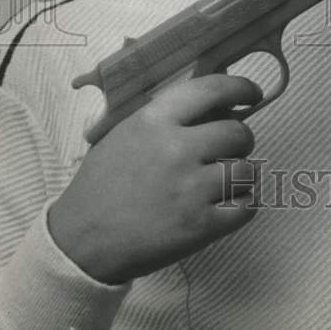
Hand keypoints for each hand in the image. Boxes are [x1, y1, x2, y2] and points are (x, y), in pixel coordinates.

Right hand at [48, 74, 261, 283]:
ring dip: (244, 174)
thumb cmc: (102, 184)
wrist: (80, 242)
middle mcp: (177, 149)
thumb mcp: (125, 133)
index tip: (251, 94)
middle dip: (241, 140)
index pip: (212, 89)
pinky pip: (247, 206)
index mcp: (155, 120)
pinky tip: (230, 204)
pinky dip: (245, 204)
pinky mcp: (200, 226)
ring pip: (247, 170)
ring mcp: (191, 189)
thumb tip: (214, 106)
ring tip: (227, 180)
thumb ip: (166, 117)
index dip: (241, 87)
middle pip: (239, 133)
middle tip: (230, 150)